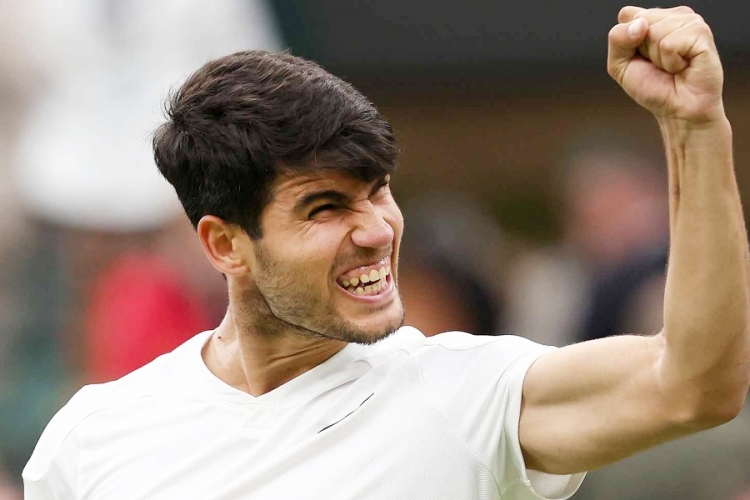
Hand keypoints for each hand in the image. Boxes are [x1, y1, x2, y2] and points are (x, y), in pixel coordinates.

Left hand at [607, 6, 724, 122]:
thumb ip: (617, 38)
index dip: (626, 41)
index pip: (627, 15)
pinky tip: (683, 67)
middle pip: (640, 21)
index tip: (641, 57)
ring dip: (658, 58)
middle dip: (643, 51)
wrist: (679, 110)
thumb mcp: (620, 65)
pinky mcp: (701, 33)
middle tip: (659, 64)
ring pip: (655, 32)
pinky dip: (671, 62)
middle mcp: (672, 16)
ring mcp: (690, 21)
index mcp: (653, 19)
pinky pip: (669, 44)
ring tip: (672, 66)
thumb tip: (639, 24)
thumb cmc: (653, 87)